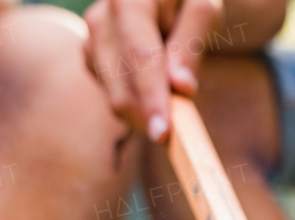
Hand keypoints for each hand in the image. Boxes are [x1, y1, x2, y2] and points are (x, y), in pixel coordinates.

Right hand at [83, 0, 224, 141]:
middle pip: (121, 87)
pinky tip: (155, 84)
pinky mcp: (91, 59)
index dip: (151, 98)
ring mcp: (91, 40)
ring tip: (175, 93)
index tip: (162, 134)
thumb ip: (192, 43)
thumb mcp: (203, 8)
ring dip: (146, 112)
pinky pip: (114, 96)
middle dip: (150, 116)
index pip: (140, 56)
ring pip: (115, 98)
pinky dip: (138, 103)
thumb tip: (181, 87)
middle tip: (184, 131)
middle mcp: (101, 19)